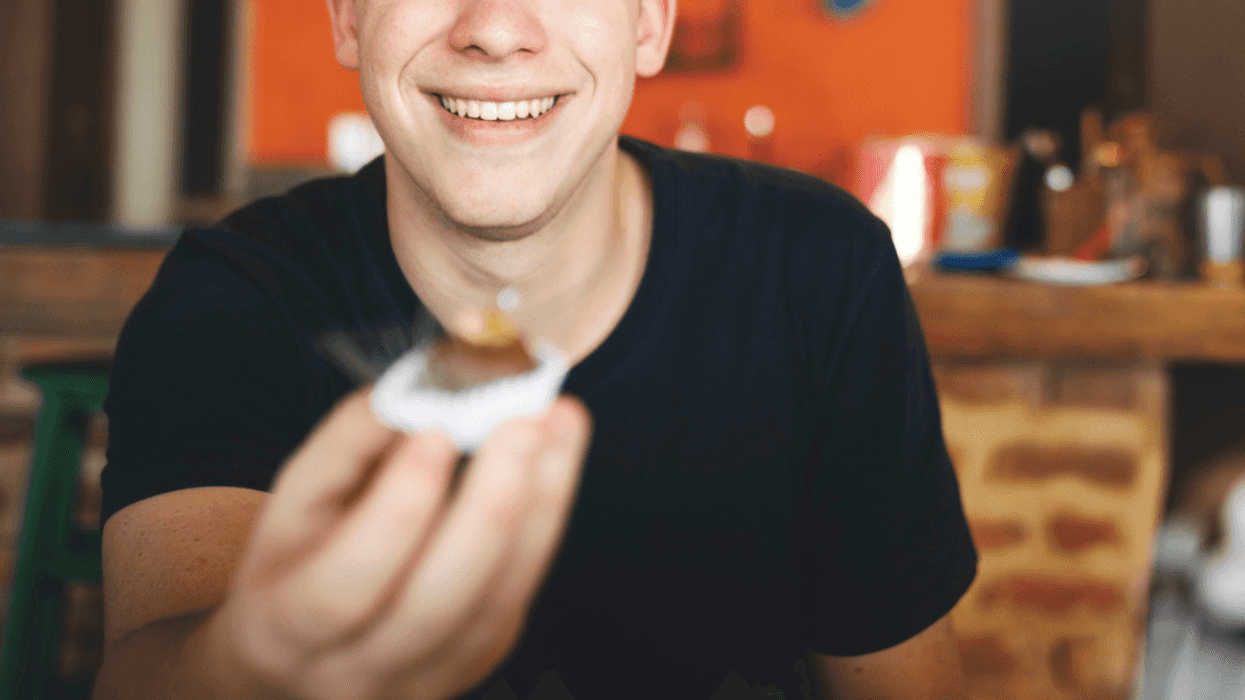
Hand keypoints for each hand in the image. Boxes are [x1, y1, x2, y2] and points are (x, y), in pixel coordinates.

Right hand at [207, 388, 590, 699]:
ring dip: (539, 505)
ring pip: (495, 601)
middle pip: (434, 603)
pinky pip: (520, 591)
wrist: (305, 651)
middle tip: (523, 421)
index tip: (437, 430)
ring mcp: (426, 677)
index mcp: (288, 627)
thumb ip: (346, 444)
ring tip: (558, 423)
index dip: (397, 508)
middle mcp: (357, 671)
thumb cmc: (298, 559)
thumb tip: (414, 389)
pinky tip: (558, 456)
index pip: (346, 583)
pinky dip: (546, 518)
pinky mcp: (478, 658)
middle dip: (489, 507)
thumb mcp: (293, 503)